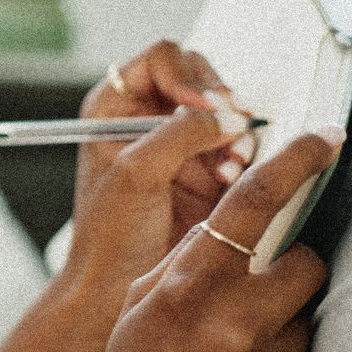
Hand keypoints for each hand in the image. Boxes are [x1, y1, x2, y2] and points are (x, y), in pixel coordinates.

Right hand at [23, 130, 338, 351]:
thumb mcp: (141, 309)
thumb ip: (189, 261)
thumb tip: (238, 218)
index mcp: (188, 288)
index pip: (255, 201)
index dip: (297, 159)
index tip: (327, 137)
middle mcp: (236, 324)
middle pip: (304, 261)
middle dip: (288, 269)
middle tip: (258, 292)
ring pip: (306, 316)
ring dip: (281, 324)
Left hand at [62, 41, 255, 297]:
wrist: (118, 291)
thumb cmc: (108, 235)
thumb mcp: (135, 173)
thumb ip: (178, 133)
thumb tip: (223, 114)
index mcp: (115, 105)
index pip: (162, 59)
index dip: (186, 76)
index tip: (199, 106)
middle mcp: (149, 117)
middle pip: (200, 77)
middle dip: (219, 102)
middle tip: (232, 125)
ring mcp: (180, 144)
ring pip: (225, 112)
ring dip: (235, 131)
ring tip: (228, 163)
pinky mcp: (207, 172)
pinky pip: (239, 145)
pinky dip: (243, 155)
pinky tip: (232, 177)